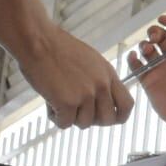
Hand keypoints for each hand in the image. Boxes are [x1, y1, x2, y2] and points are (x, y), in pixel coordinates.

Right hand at [18, 24, 132, 128]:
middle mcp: (101, 86)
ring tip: (58, 98)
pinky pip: (64, 124)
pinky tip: (49, 101)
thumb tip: (98, 102)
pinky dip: (55, 117)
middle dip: (92, 120)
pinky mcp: (68, 103)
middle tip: (76, 111)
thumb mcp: (90, 61)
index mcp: (108, 74)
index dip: (119, 116)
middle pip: (107, 120)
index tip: (108, 119)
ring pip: (84, 124)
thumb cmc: (58, 48)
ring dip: (69, 116)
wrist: (38, 41)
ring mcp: (86, 95)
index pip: (127, 104)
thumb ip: (98, 80)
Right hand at [127, 14, 165, 138]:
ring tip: (147, 50)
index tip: (163, 19)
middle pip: (159, 37)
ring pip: (147, 49)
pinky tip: (135, 57)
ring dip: (144, 44)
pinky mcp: (148, 80)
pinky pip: (136, 65)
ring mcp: (159, 69)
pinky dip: (132, 58)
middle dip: (155, 32)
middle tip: (155, 38)